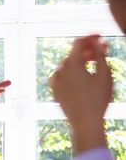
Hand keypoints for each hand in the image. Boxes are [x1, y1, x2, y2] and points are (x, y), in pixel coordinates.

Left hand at [49, 35, 111, 153]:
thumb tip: (97, 44)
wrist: (84, 123)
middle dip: (86, 51)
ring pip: (67, 66)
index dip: (90, 37)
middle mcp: (60, 70)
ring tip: (92, 65)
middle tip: (100, 52)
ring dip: (79, 62)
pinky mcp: (54, 91)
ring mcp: (55, 81)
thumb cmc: (98, 99)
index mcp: (72, 64)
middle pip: (73, 54)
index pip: (79, 43)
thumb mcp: (104, 74)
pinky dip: (71, 73)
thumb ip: (100, 55)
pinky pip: (62, 77)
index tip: (100, 36)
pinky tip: (81, 78)